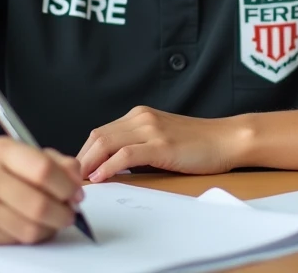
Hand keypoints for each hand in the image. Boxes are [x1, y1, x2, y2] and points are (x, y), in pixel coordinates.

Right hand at [0, 137, 83, 244]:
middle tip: (70, 212)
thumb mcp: (22, 153)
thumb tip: (76, 180)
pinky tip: (33, 226)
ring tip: (54, 220)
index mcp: (0, 149)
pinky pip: (14, 240)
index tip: (77, 193)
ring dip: (51, 228)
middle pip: (38, 204)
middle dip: (64, 213)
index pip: (43, 170)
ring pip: (29, 228)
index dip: (67, 186)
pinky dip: (32, 236)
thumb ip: (55, 162)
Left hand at [77, 106, 248, 183]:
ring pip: (106, 143)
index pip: (100, 132)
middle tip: (71, 179)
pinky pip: (125, 154)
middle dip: (81, 159)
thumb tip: (112, 166)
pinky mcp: (160, 145)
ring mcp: (151, 129)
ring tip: (79, 181)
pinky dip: (108, 166)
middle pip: (98, 136)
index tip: (76, 171)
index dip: (84, 153)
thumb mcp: (161, 138)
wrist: (226, 139)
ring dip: (89, 163)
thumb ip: (138, 145)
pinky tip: (100, 178)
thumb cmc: (198, 143)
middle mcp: (141, 118)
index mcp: (139, 115)